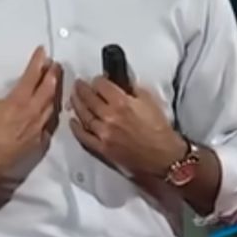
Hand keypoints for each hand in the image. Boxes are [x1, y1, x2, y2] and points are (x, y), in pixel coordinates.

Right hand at [0, 46, 61, 192]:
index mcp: (19, 100)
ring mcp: (39, 128)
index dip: (39, 61)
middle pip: (49, 89)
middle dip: (54, 74)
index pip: (33, 75)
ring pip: (53, 106)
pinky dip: (52, 116)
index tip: (43, 51)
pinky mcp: (40, 143)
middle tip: (56, 65)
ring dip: (56, 93)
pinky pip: (50, 126)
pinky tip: (52, 114)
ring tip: (57, 85)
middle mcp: (33, 112)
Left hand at [69, 77, 186, 179]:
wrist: (164, 156)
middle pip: (88, 98)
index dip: (98, 80)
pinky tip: (73, 121)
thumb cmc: (160, 130)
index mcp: (122, 102)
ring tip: (74, 98)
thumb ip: (133, 90)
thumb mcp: (150, 101)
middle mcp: (109, 116)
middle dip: (82, 89)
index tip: (97, 80)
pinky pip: (84, 136)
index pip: (101, 85)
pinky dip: (76, 128)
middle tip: (78, 84)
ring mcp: (103, 133)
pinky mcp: (102, 148)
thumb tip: (121, 84)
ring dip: (76, 104)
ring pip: (83, 115)